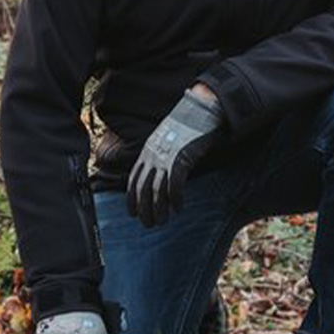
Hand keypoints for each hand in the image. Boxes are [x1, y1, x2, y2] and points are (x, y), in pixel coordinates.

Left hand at [127, 88, 224, 225]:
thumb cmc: (189, 123)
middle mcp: (153, 155)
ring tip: (161, 222)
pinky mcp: (181, 159)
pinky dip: (175, 199)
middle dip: (144, 210)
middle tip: (149, 225)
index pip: (134, 180)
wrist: (202, 108)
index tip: (133, 213)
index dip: (132, 199)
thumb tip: (163, 168)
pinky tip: (178, 208)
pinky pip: (175, 185)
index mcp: (148, 150)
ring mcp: (166, 157)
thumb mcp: (169, 137)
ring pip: (156, 191)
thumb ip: (163, 152)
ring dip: (158, 210)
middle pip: (142, 189)